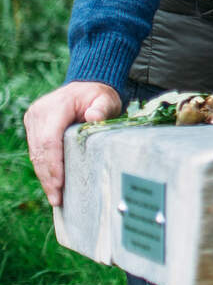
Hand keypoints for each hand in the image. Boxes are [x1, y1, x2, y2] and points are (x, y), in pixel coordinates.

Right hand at [24, 81, 122, 206]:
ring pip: (36, 154)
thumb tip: (94, 117)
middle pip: (40, 151)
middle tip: (57, 198)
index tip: (59, 183)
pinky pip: (37, 152)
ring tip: (55, 197)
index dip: (53, 163)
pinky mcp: (33, 128)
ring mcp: (33, 121)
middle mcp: (39, 113)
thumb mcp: (106, 99)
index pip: (49, 139)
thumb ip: (102, 107)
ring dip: (44, 176)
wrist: (86, 87)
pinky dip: (44, 169)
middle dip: (48, 176)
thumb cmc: (98, 95)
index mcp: (55, 106)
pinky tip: (52, 184)